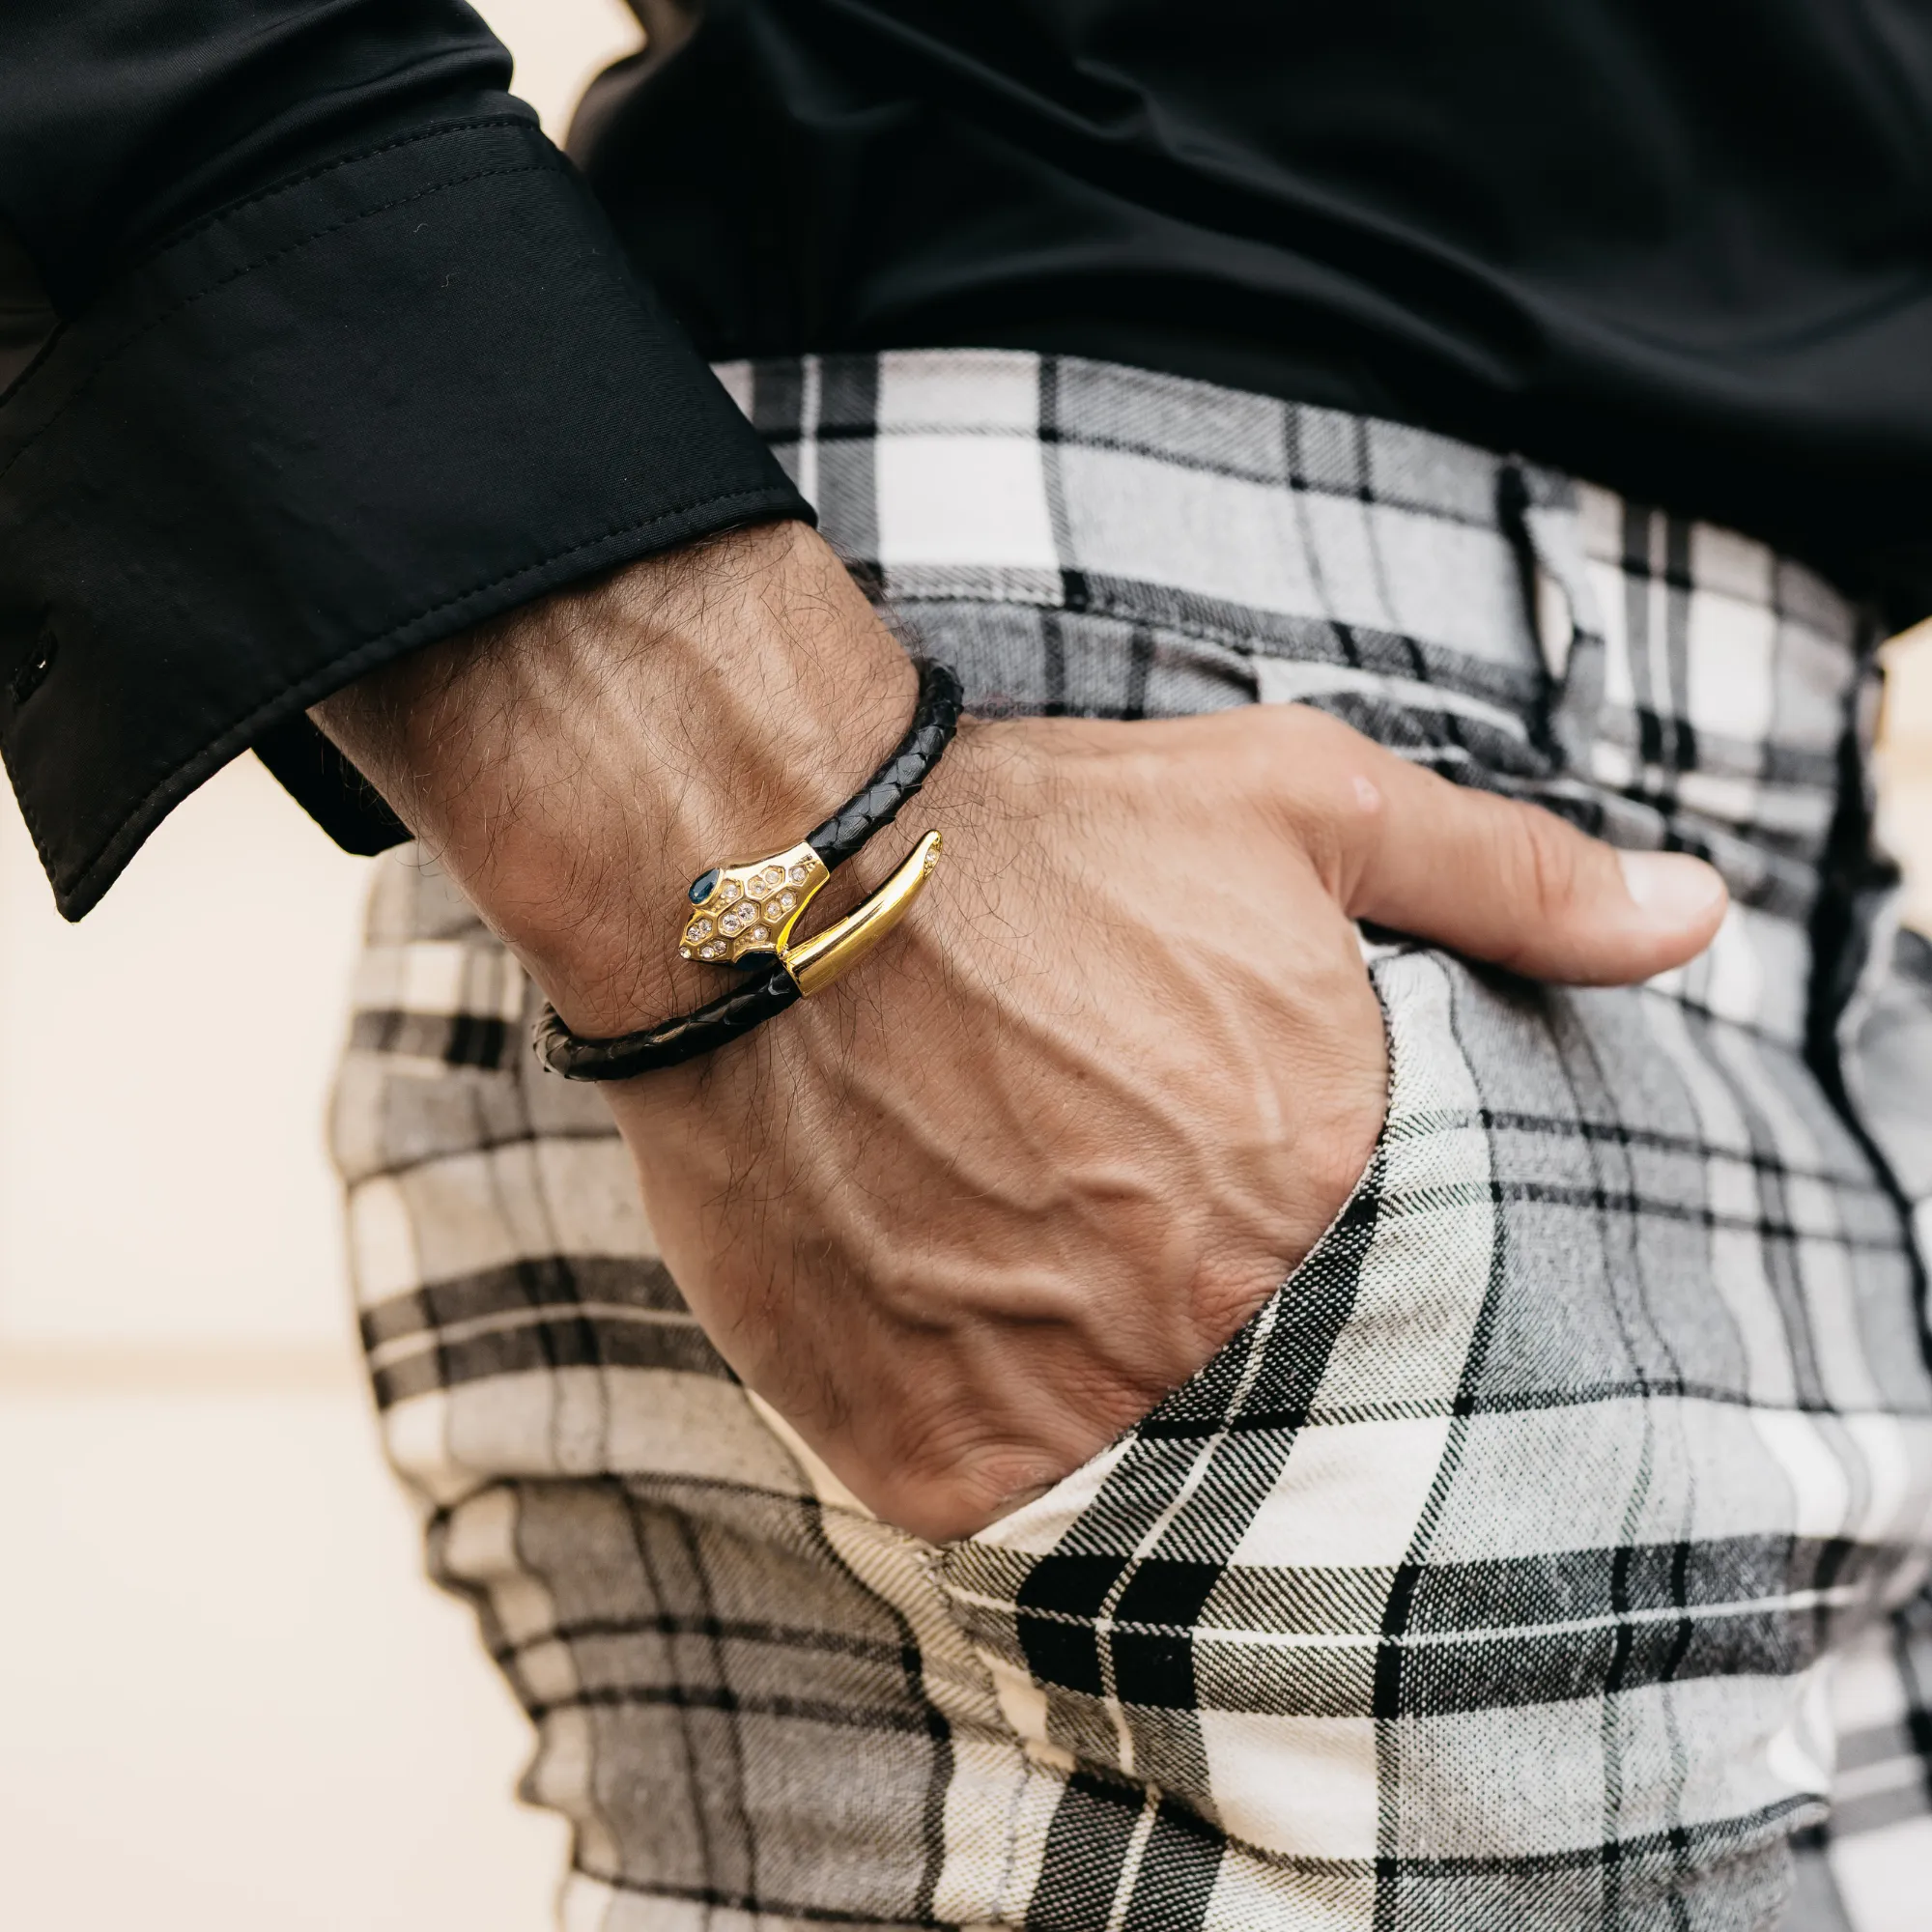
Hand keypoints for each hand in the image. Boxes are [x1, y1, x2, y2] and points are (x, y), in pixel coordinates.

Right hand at [315, 525, 1726, 1540]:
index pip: (1354, 1268)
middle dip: (1151, 1270)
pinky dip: (951, 1404)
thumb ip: (1512, 877)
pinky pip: (978, 1480)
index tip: (1155, 1134)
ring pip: (1106, 1428)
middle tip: (1048, 1171)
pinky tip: (914, 1276)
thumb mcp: (1304, 803)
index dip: (1242, 1195)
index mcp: (1321, 1179)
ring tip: (973, 1213)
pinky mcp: (927, 1445)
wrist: (771, 870)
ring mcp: (1064, 1392)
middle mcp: (1207, 1306)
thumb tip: (1698, 918)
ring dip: (1051, 1343)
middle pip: (1223, 1351)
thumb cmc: (1039, 828)